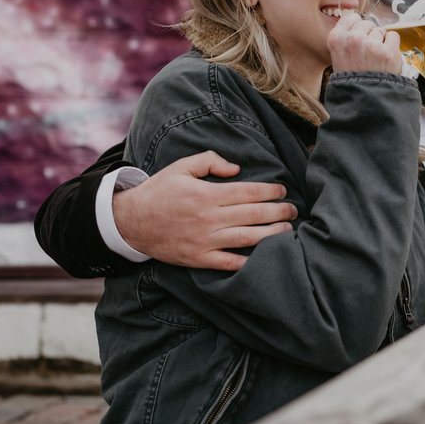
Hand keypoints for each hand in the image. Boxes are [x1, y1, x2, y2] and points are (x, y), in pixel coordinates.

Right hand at [113, 151, 297, 271]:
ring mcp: (204, 241)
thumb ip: (210, 160)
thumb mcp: (181, 167)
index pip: (249, 192)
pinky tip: (265, 256)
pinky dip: (248, 261)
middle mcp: (209, 218)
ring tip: (287, 230)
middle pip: (253, 215)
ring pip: (247, 239)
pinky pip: (229, 263)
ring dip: (272, 235)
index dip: (271, 191)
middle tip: (293, 210)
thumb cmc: (160, 191)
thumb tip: (237, 168)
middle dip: (278, 212)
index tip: (283, 191)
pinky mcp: (199, 259)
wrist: (130, 221)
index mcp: (207, 194)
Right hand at [327, 11, 402, 73]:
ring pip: (380, 30)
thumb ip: (346, 37)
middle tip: (367, 54)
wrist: (365, 97)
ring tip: (375, 59)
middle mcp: (353, 39)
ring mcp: (371, 45)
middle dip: (370, 35)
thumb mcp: (338, 55)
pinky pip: (393, 36)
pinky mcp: (387, 51)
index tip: (359, 36)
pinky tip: (385, 58)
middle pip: (367, 23)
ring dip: (381, 42)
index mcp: (337, 38)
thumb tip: (361, 21)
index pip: (352, 17)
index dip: (358, 26)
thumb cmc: (353, 77)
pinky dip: (392, 45)